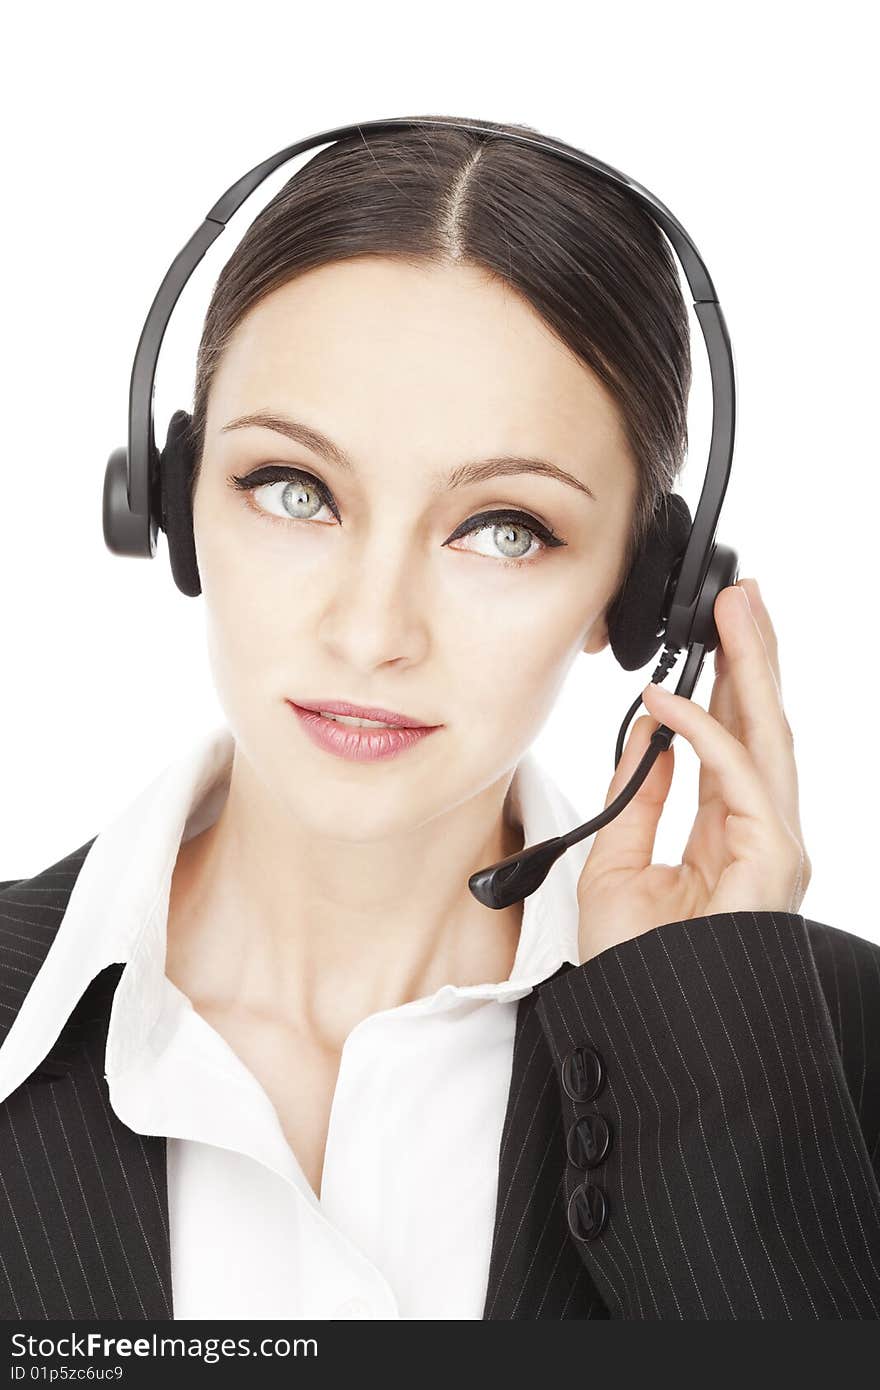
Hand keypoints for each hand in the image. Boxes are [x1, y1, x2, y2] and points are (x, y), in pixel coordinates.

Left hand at [576, 577, 810, 965]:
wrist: (643, 1031)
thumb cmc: (635, 966)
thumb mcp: (617, 865)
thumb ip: (637, 799)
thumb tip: (646, 737)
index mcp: (727, 838)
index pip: (730, 747)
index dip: (722, 690)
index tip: (708, 642)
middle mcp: (760, 836)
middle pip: (761, 729)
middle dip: (752, 659)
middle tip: (741, 599)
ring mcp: (773, 847)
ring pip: (767, 738)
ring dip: (752, 669)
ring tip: (740, 611)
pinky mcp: (772, 858)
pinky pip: (737, 778)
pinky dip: (705, 733)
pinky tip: (671, 698)